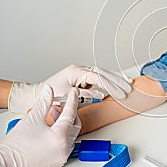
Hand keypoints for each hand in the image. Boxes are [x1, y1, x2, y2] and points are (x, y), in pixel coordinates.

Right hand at [0, 85, 80, 166]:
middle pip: (74, 125)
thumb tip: (49, 91)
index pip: (70, 113)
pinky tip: (52, 128)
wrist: (5, 166)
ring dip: (65, 124)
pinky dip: (62, 135)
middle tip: (63, 104)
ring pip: (70, 135)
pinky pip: (65, 145)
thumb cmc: (15, 147)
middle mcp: (64, 148)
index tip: (73, 93)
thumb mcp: (32, 118)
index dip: (72, 100)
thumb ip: (44, 102)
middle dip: (70, 112)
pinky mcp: (57, 161)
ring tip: (53, 115)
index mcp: (60, 137)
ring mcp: (61, 156)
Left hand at [9, 64, 132, 112]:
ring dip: (115, 79)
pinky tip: (117, 83)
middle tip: (129, 86)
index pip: (97, 77)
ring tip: (127, 83)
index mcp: (75, 72)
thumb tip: (99, 95)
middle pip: (103, 72)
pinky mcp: (82, 77)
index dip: (110, 85)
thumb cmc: (49, 96)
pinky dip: (109, 80)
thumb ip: (84, 95)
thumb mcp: (67, 97)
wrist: (37, 94)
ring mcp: (81, 72)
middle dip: (117, 80)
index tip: (120, 92)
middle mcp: (79, 69)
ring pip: (102, 73)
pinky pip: (99, 77)